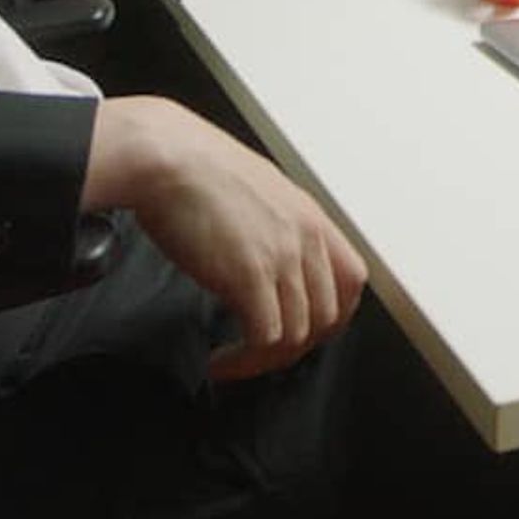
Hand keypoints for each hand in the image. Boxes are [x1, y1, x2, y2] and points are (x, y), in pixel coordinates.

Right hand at [83, 97, 364, 380]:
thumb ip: (274, 225)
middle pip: (329, 316)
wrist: (165, 157)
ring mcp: (281, 257)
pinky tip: (221, 360)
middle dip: (297, 345)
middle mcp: (304, 237)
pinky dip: (245, 361)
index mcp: (309, 216)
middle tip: (264, 354)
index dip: (334, 314)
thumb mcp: (256, 191)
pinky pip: (265, 338)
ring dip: (266, 360)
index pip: (352, 279)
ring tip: (236, 362)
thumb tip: (268, 258)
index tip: (306, 329)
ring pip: (298, 334)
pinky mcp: (250, 275)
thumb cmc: (194, 169)